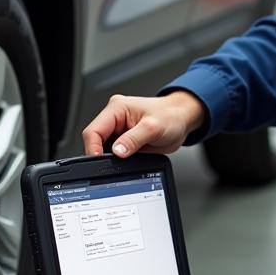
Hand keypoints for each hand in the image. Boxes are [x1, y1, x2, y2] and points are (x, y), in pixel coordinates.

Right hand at [82, 91, 205, 156]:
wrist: (182, 120)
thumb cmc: (171, 117)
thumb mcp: (153, 128)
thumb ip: (133, 140)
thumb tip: (117, 152)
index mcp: (117, 108)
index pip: (93, 130)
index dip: (93, 148)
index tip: (99, 162)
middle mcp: (115, 118)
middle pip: (95, 140)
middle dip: (101, 155)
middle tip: (114, 165)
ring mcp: (118, 130)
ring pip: (102, 148)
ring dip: (110, 158)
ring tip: (125, 160)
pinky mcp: (124, 140)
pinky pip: (113, 153)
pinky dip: (116, 160)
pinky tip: (126, 161)